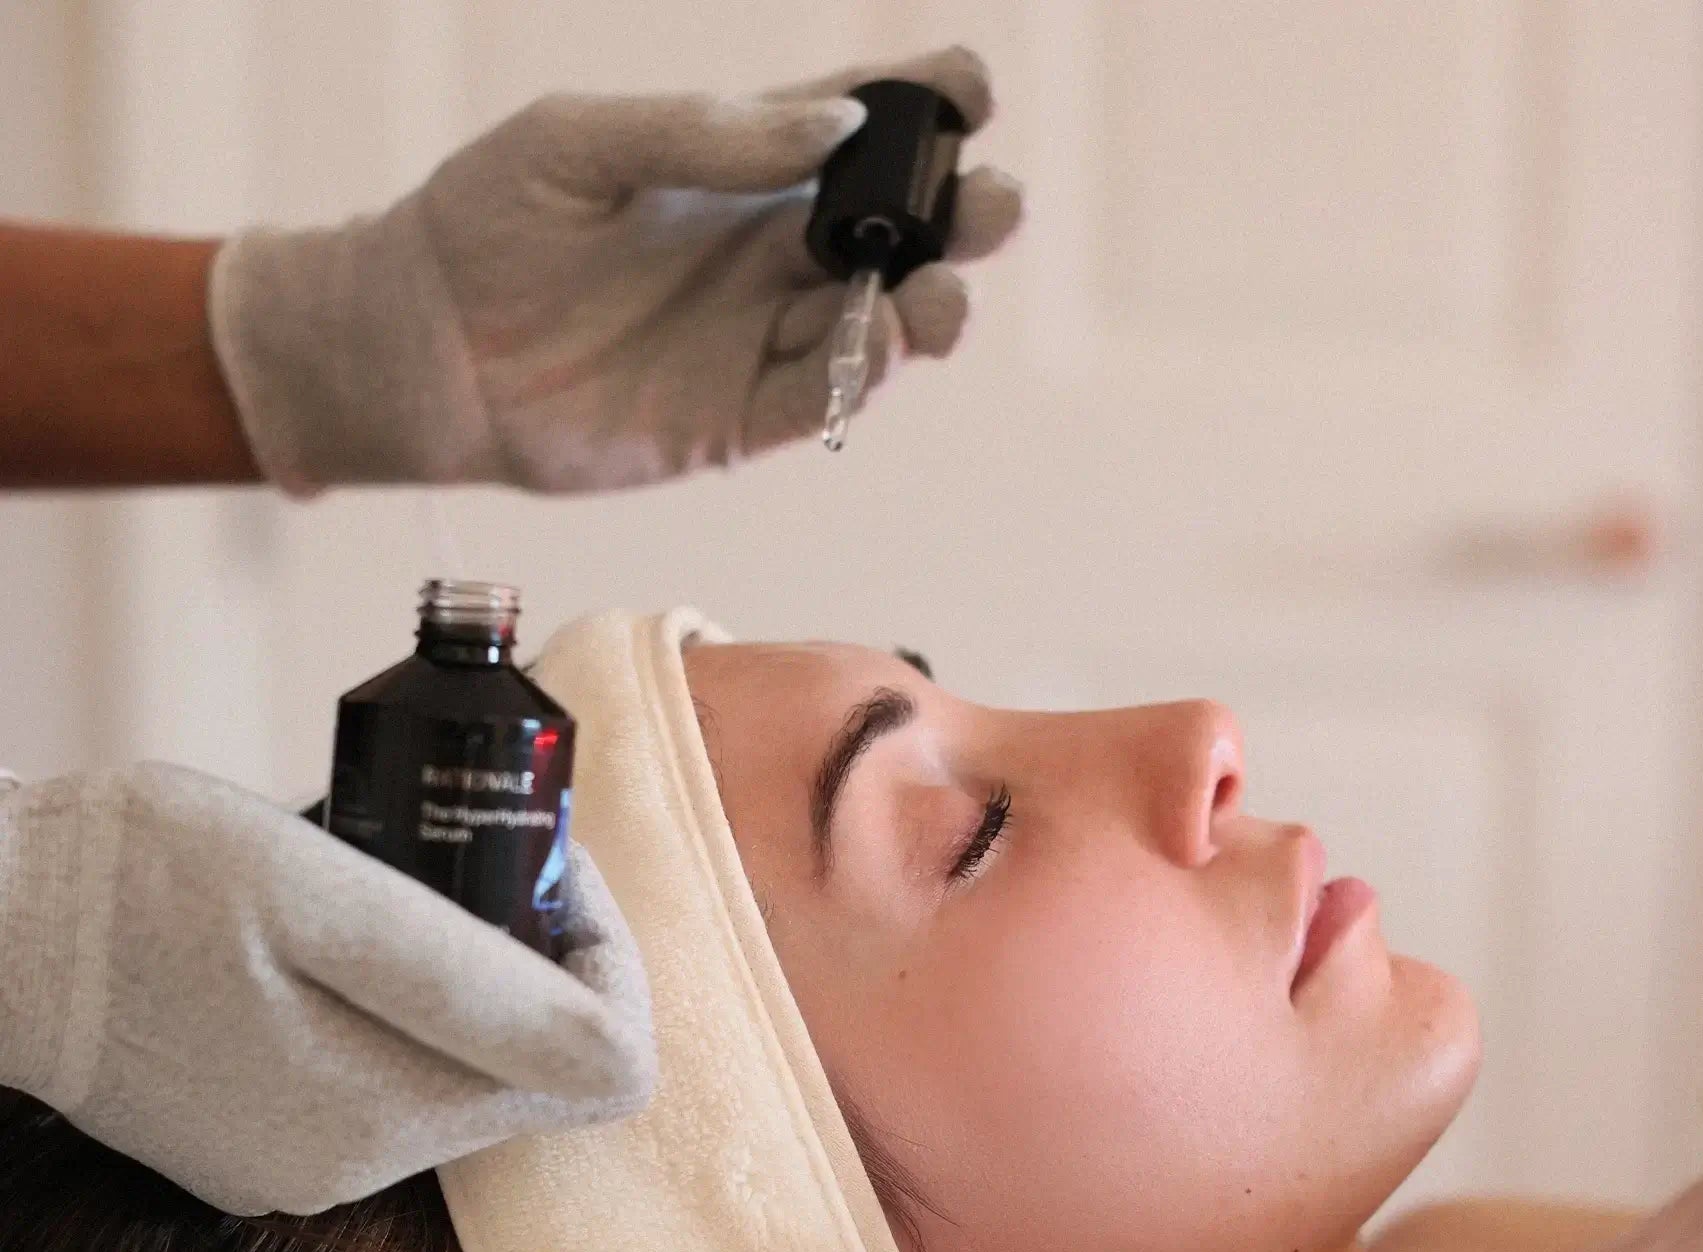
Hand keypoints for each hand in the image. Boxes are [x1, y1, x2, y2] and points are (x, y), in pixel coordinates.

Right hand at [0, 764, 655, 1214]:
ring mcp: (310, 1167)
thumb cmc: (138, 879)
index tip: (552, 861)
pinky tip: (337, 943)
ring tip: (405, 891)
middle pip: (542, 1069)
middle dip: (543, 958)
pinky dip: (399, 1008)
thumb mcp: (324, 894)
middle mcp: (363, 1163)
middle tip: (487, 858)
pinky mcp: (266, 1150)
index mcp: (392, 1107)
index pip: (606, 1061)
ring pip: (468, 1073)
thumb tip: (611, 1042)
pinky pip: (393, 1081)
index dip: (607, 950)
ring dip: (472, 981)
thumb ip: (477, 981)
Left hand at [207, 46, 1023, 495]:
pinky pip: (823, 395)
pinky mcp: (737, 420)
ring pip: (881, 321)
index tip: (967, 94)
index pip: (859, 132)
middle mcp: (767, 253)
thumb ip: (705, 136)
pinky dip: (863, 372)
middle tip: (991, 207)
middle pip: (899, 231)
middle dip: (962, 214)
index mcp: (743, 167)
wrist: (423, 348)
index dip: (926, 105)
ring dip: (931, 304)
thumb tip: (833, 126)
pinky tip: (877, 339)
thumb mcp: (583, 143)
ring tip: (936, 294)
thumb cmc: (488, 225)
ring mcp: (758, 339)